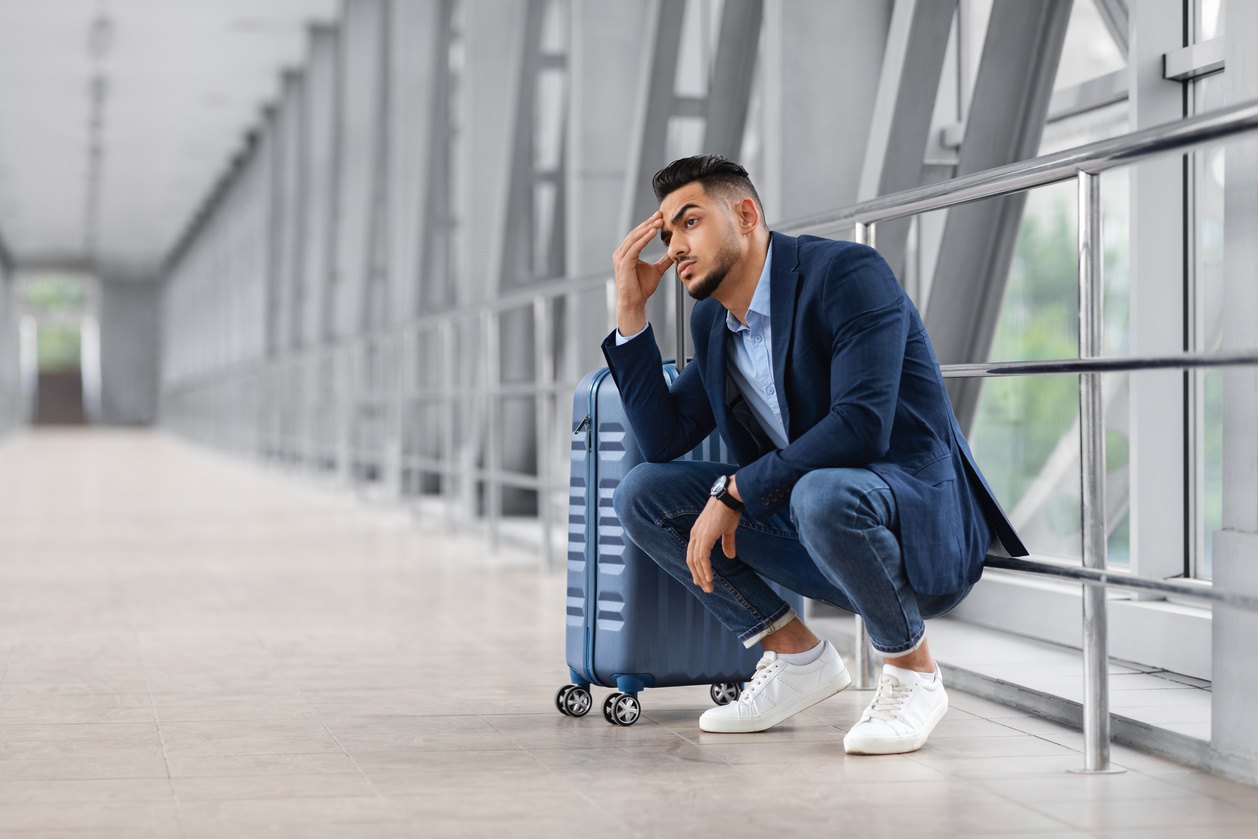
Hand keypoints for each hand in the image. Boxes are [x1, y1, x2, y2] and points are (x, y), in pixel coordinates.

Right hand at [613, 211, 674, 335]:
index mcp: (628, 253)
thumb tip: (674, 254)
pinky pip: (635, 247)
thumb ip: (663, 261)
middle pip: (636, 233)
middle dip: (649, 223)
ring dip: (647, 228)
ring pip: (635, 237)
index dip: (649, 224)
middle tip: (661, 214)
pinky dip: (644, 238)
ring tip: (659, 221)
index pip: (639, 234)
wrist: (634, 303)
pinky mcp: (624, 263)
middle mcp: (622, 253)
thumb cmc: (642, 288)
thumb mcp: (657, 270)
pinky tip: (653, 232)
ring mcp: (621, 257)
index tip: (661, 216)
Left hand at [686, 496, 740, 593]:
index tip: (701, 580)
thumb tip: (730, 556)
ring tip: (709, 587)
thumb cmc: (729, 510)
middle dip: (698, 576)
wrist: (730, 497)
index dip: (696, 568)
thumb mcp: (727, 530)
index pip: (693, 554)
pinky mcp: (705, 537)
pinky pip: (702, 557)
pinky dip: (705, 569)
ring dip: (702, 576)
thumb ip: (727, 543)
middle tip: (706, 588)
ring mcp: (699, 536)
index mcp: (698, 533)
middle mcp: (695, 535)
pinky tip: (709, 578)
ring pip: (696, 562)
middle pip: (692, 561)